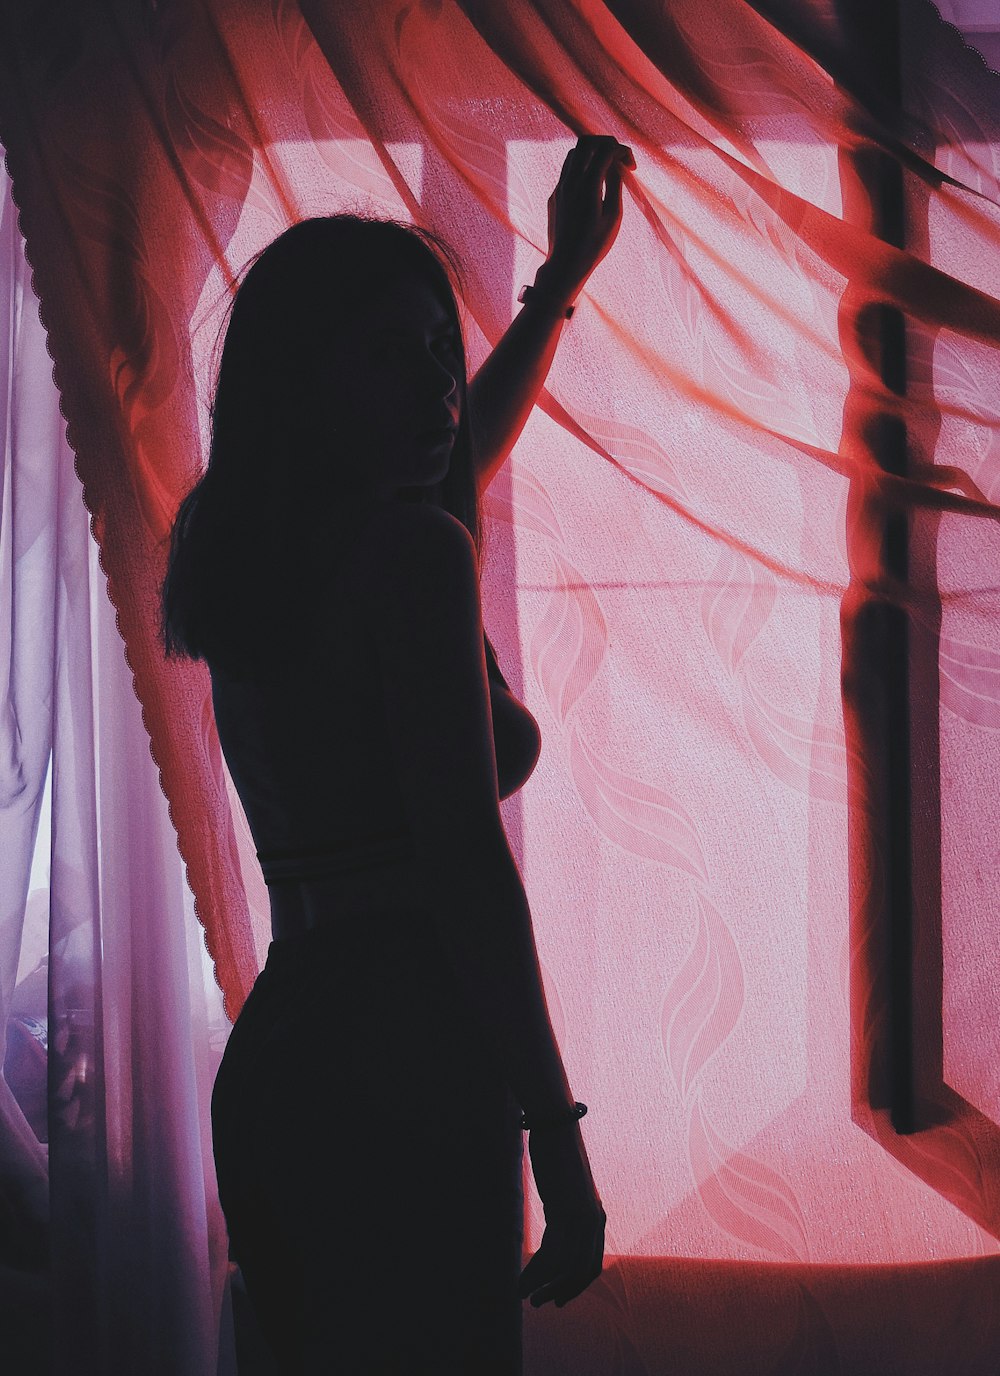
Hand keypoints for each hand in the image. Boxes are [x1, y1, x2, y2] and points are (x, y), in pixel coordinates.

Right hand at [518, 1122, 605, 1308]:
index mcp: (597, 1216)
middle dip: (560, 1290)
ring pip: (566, 1268)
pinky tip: (521, 1280)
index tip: (559, 1299)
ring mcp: (582, 1217)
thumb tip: (556, 1223)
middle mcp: (594, 1220)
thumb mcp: (566, 1188)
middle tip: (540, 1303)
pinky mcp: (566, 1212)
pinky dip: (535, 1273)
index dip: (576, 1285)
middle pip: (582, 1271)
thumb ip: (566, 1209)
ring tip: (524, 1296)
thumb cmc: (557, 1152)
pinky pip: (552, 1255)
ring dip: (544, 1285)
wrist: (555, 1126)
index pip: (591, 1263)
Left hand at [540, 134, 634, 303]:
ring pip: (574, 154)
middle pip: (586, 142)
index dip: (623, 151)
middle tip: (617, 157)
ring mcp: (559, 188)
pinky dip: (582, 168)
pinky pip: (567, 171)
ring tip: (605, 169)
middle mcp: (570, 182)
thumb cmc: (593, 245)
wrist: (565, 264)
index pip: (606, 150)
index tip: (632, 166)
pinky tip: (592, 184)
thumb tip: (616, 165)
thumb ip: (615, 185)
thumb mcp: (613, 216)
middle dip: (605, 143)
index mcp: (588, 186)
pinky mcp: (554, 196)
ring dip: (592, 154)